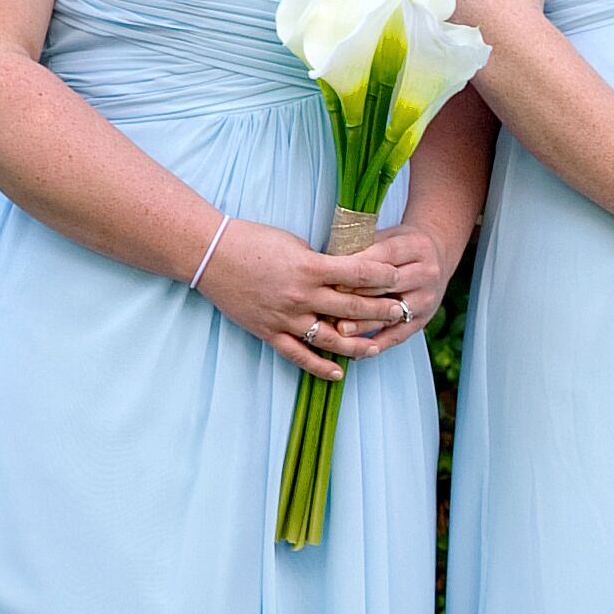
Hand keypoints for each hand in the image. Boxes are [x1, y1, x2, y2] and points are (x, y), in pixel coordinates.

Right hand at [197, 216, 412, 378]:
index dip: (382, 276)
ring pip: (330, 338)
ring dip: (357, 345)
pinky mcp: (268, 332)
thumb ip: (321, 262)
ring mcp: (285, 317)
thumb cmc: (253, 241)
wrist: (211, 254)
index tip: (399, 278)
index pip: (358, 274)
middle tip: (402, 311)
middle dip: (380, 310)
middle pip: (351, 307)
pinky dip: (320, 366)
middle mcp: (301, 296)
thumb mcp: (295, 244)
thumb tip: (345, 275)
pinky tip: (339, 372)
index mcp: (310, 267)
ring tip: (378, 347)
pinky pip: (298, 355)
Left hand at [321, 221, 454, 357]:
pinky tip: (355, 351)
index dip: (355, 268)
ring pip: (390, 314)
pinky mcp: (423, 320)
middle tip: (327, 303)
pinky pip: (397, 336)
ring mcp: (426, 299)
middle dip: (354, 296)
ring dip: (363, 324)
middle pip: (386, 287)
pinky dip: (376, 344)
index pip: (382, 257)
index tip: (330, 276)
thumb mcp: (388, 236)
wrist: (438, 256)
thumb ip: (364, 247)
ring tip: (338, 329)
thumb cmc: (403, 246)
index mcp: (416, 247)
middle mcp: (426, 273)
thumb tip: (330, 262)